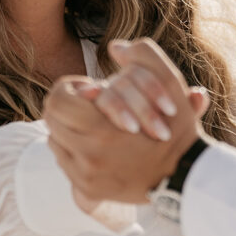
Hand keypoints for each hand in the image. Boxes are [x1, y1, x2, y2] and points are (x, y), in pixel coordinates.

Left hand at [43, 38, 208, 204]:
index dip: (69, 88)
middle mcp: (88, 155)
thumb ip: (145, 56)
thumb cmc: (177, 128)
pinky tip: (95, 144)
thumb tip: (115, 45)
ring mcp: (85, 175)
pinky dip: (74, 150)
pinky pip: (64, 163)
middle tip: (87, 104)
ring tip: (92, 124)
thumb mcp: (171, 85)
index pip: (57, 100)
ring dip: (69, 128)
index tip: (89, 89)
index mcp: (102, 128)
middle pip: (51, 120)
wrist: (184, 176)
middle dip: (67, 107)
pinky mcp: (87, 189)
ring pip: (55, 141)